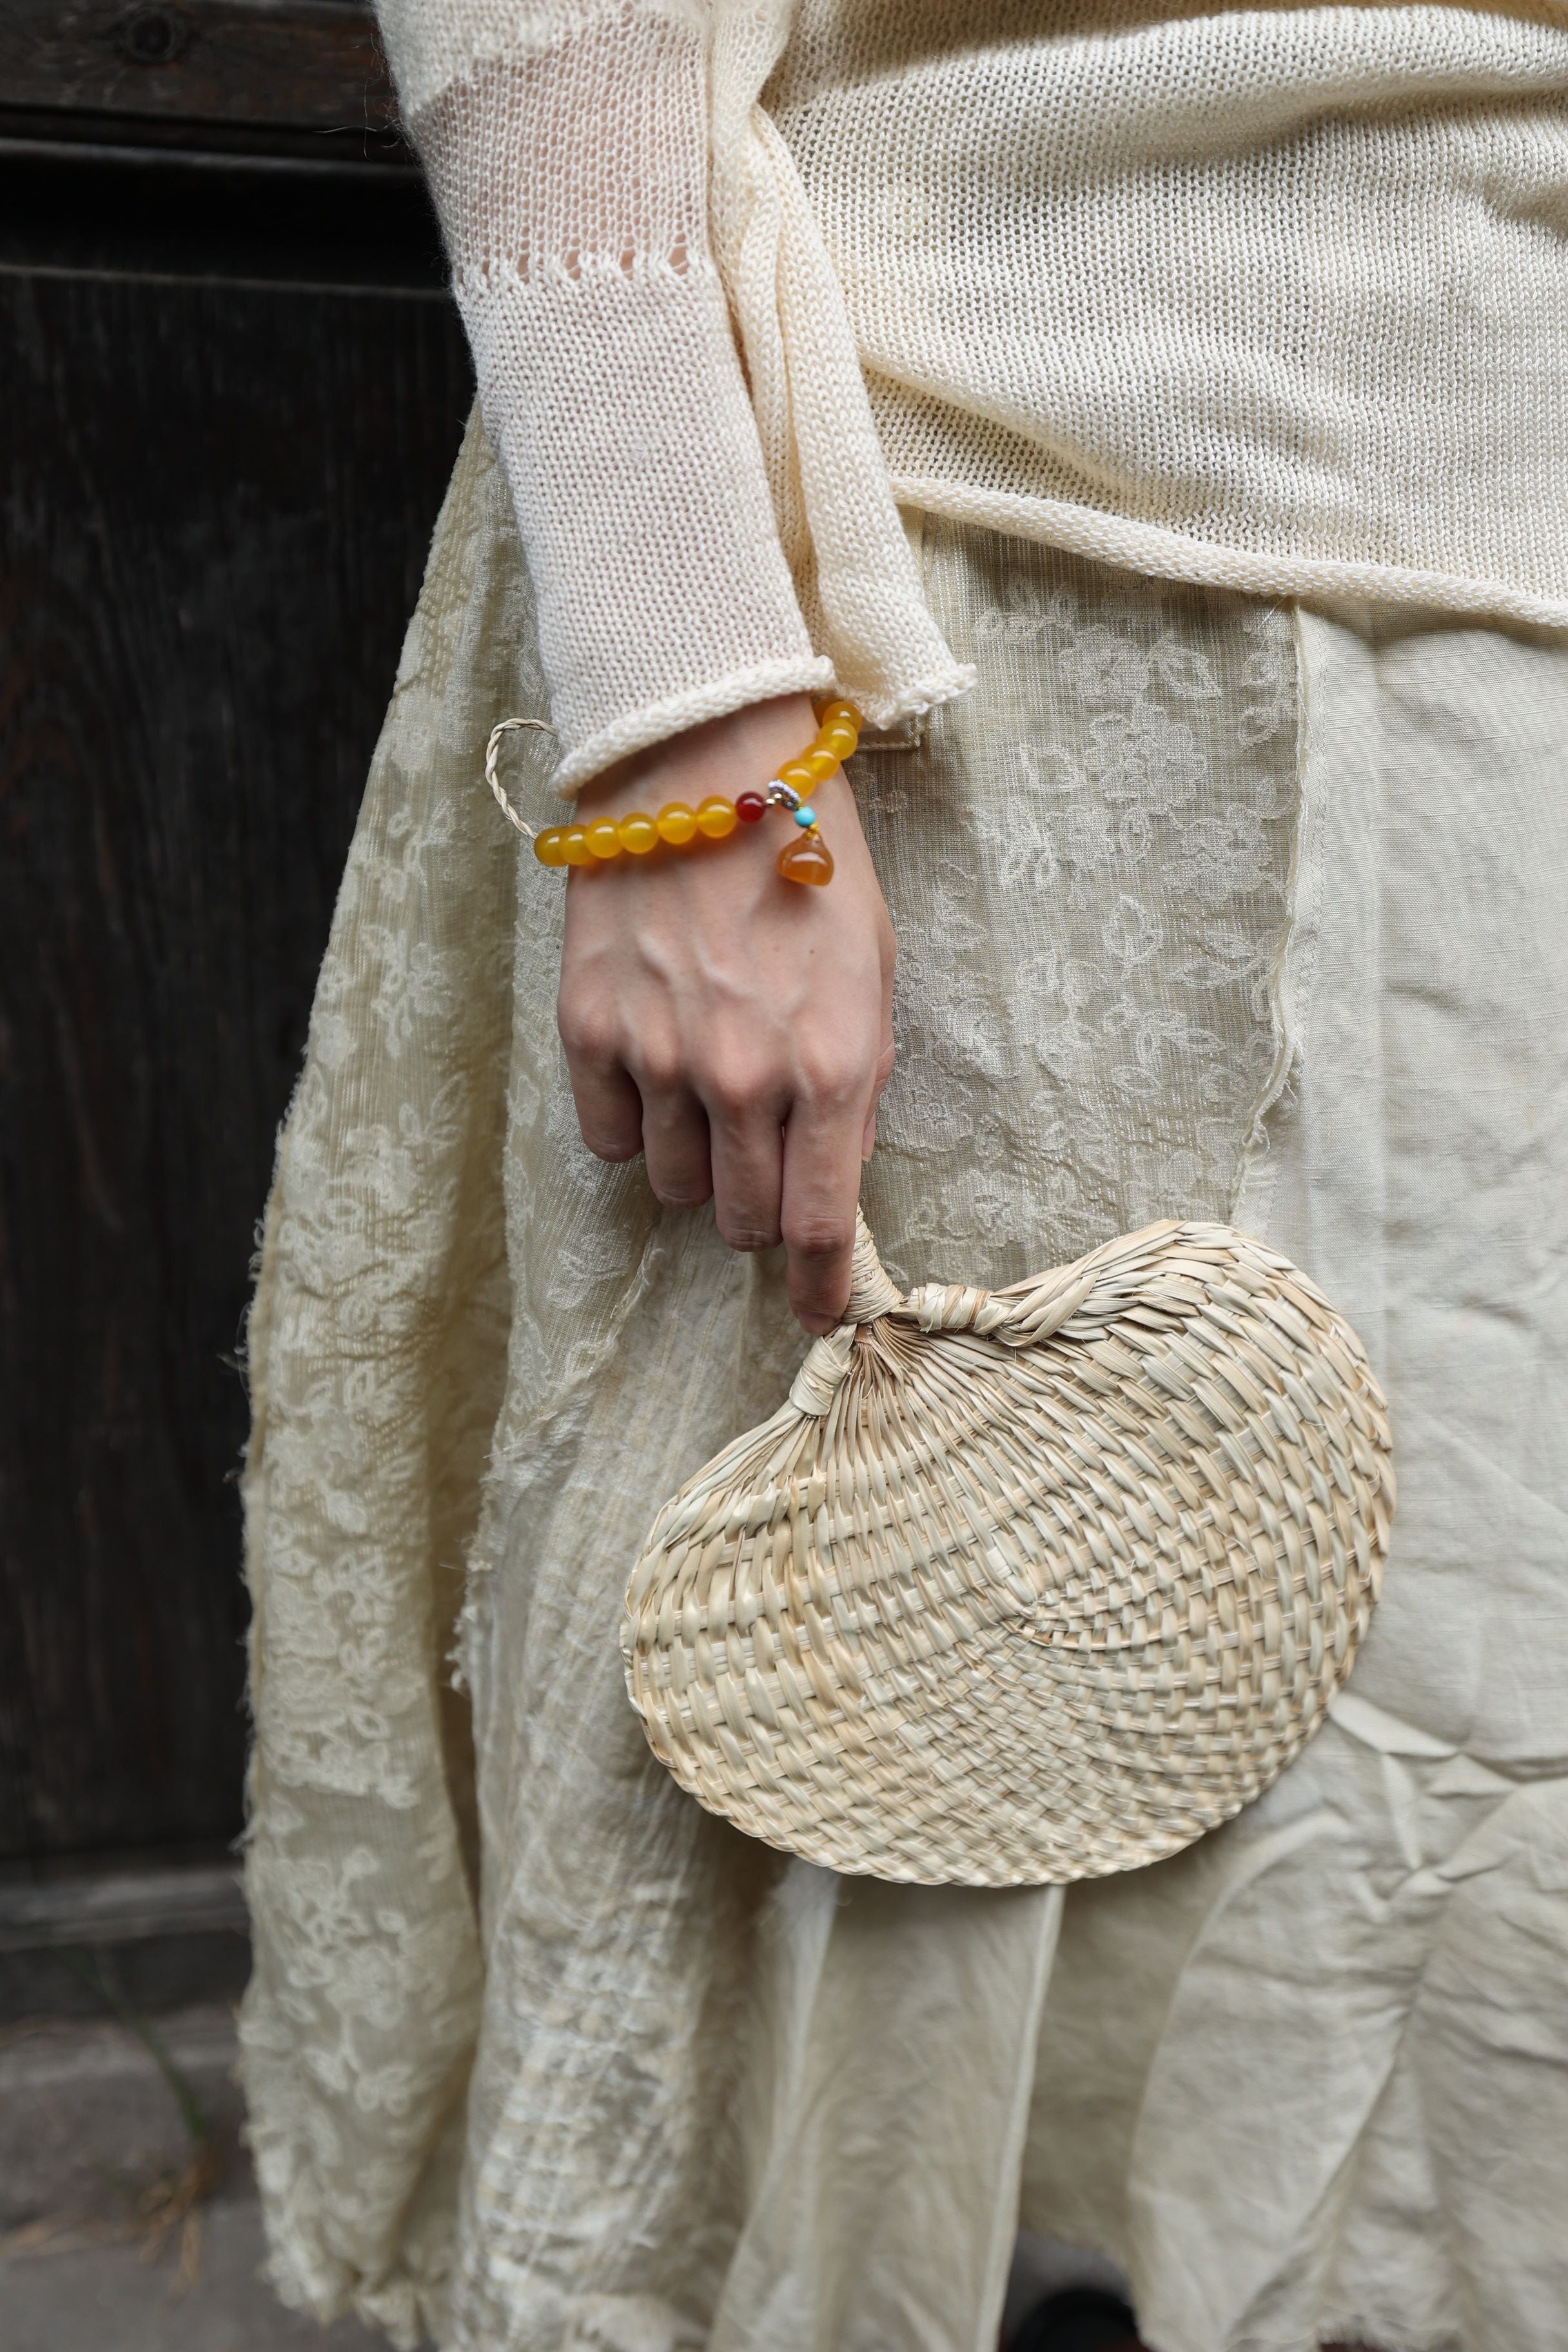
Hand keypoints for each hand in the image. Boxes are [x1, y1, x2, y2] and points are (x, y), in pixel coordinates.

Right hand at [557, 694, 894, 1332]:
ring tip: (706, 1095)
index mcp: (834, 1065)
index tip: (815, 1315)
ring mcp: (659, 1057)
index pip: (821, 1226)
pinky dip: (630, 1125)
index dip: (817, 1287)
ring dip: (695, 1165)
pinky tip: (651, 1072)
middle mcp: (745, 1077)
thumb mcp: (873, 973)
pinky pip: (605, 1138)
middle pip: (742, 1219)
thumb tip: (832, 1174)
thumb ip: (857, 1084)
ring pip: (671, 1187)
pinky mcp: (589, 1028)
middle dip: (759, 1207)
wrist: (705, 760)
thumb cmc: (809, 859)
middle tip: (764, 1153)